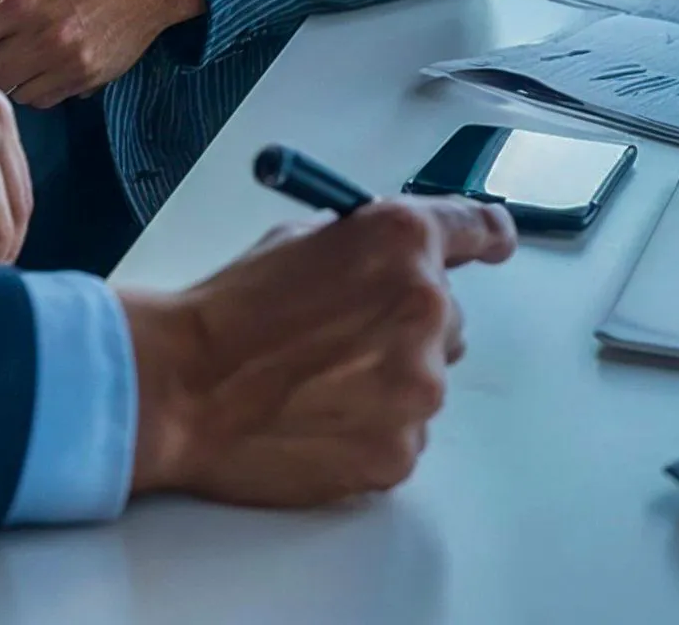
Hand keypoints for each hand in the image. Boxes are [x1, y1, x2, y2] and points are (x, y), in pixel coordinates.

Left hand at [0, 0, 205, 107]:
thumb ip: (1, 8)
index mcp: (19, 4)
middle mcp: (39, 37)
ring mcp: (64, 63)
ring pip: (13, 93)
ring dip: (6, 85)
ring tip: (9, 68)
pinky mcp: (85, 80)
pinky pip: (45, 100)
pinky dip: (36, 91)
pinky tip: (39, 74)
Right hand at [120, 196, 516, 504]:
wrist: (183, 385)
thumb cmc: (225, 309)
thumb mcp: (293, 241)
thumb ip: (358, 248)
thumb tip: (385, 266)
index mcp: (399, 245)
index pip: (476, 229)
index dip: (485, 235)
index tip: (495, 239)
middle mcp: (424, 312)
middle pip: (444, 313)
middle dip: (401, 316)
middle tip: (338, 326)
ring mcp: (419, 389)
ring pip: (423, 375)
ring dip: (386, 372)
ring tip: (313, 375)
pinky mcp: (402, 450)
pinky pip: (403, 428)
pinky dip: (370, 421)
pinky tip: (314, 411)